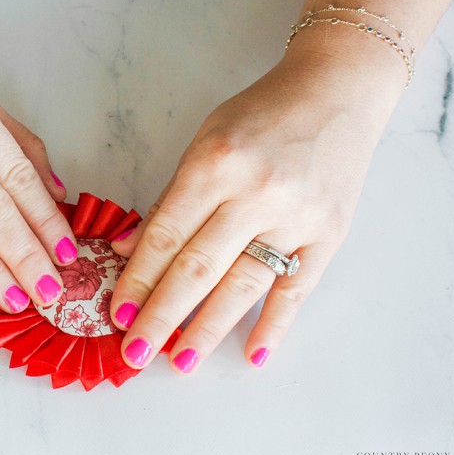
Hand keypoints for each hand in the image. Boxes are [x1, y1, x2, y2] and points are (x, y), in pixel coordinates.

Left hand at [110, 48, 401, 371]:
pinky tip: (253, 355)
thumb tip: (129, 250)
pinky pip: (298, 288)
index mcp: (214, 165)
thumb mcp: (204, 142)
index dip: (138, 280)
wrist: (335, 91)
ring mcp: (295, 216)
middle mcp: (254, 193)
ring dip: (208, 329)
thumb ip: (170, 198)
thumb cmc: (260, 114)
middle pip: (197, 268)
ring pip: (243, 285)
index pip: (166, 237)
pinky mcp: (329, 233)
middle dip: (161, 316)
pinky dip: (275, 324)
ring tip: (181, 362)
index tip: (118, 315)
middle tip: (135, 355)